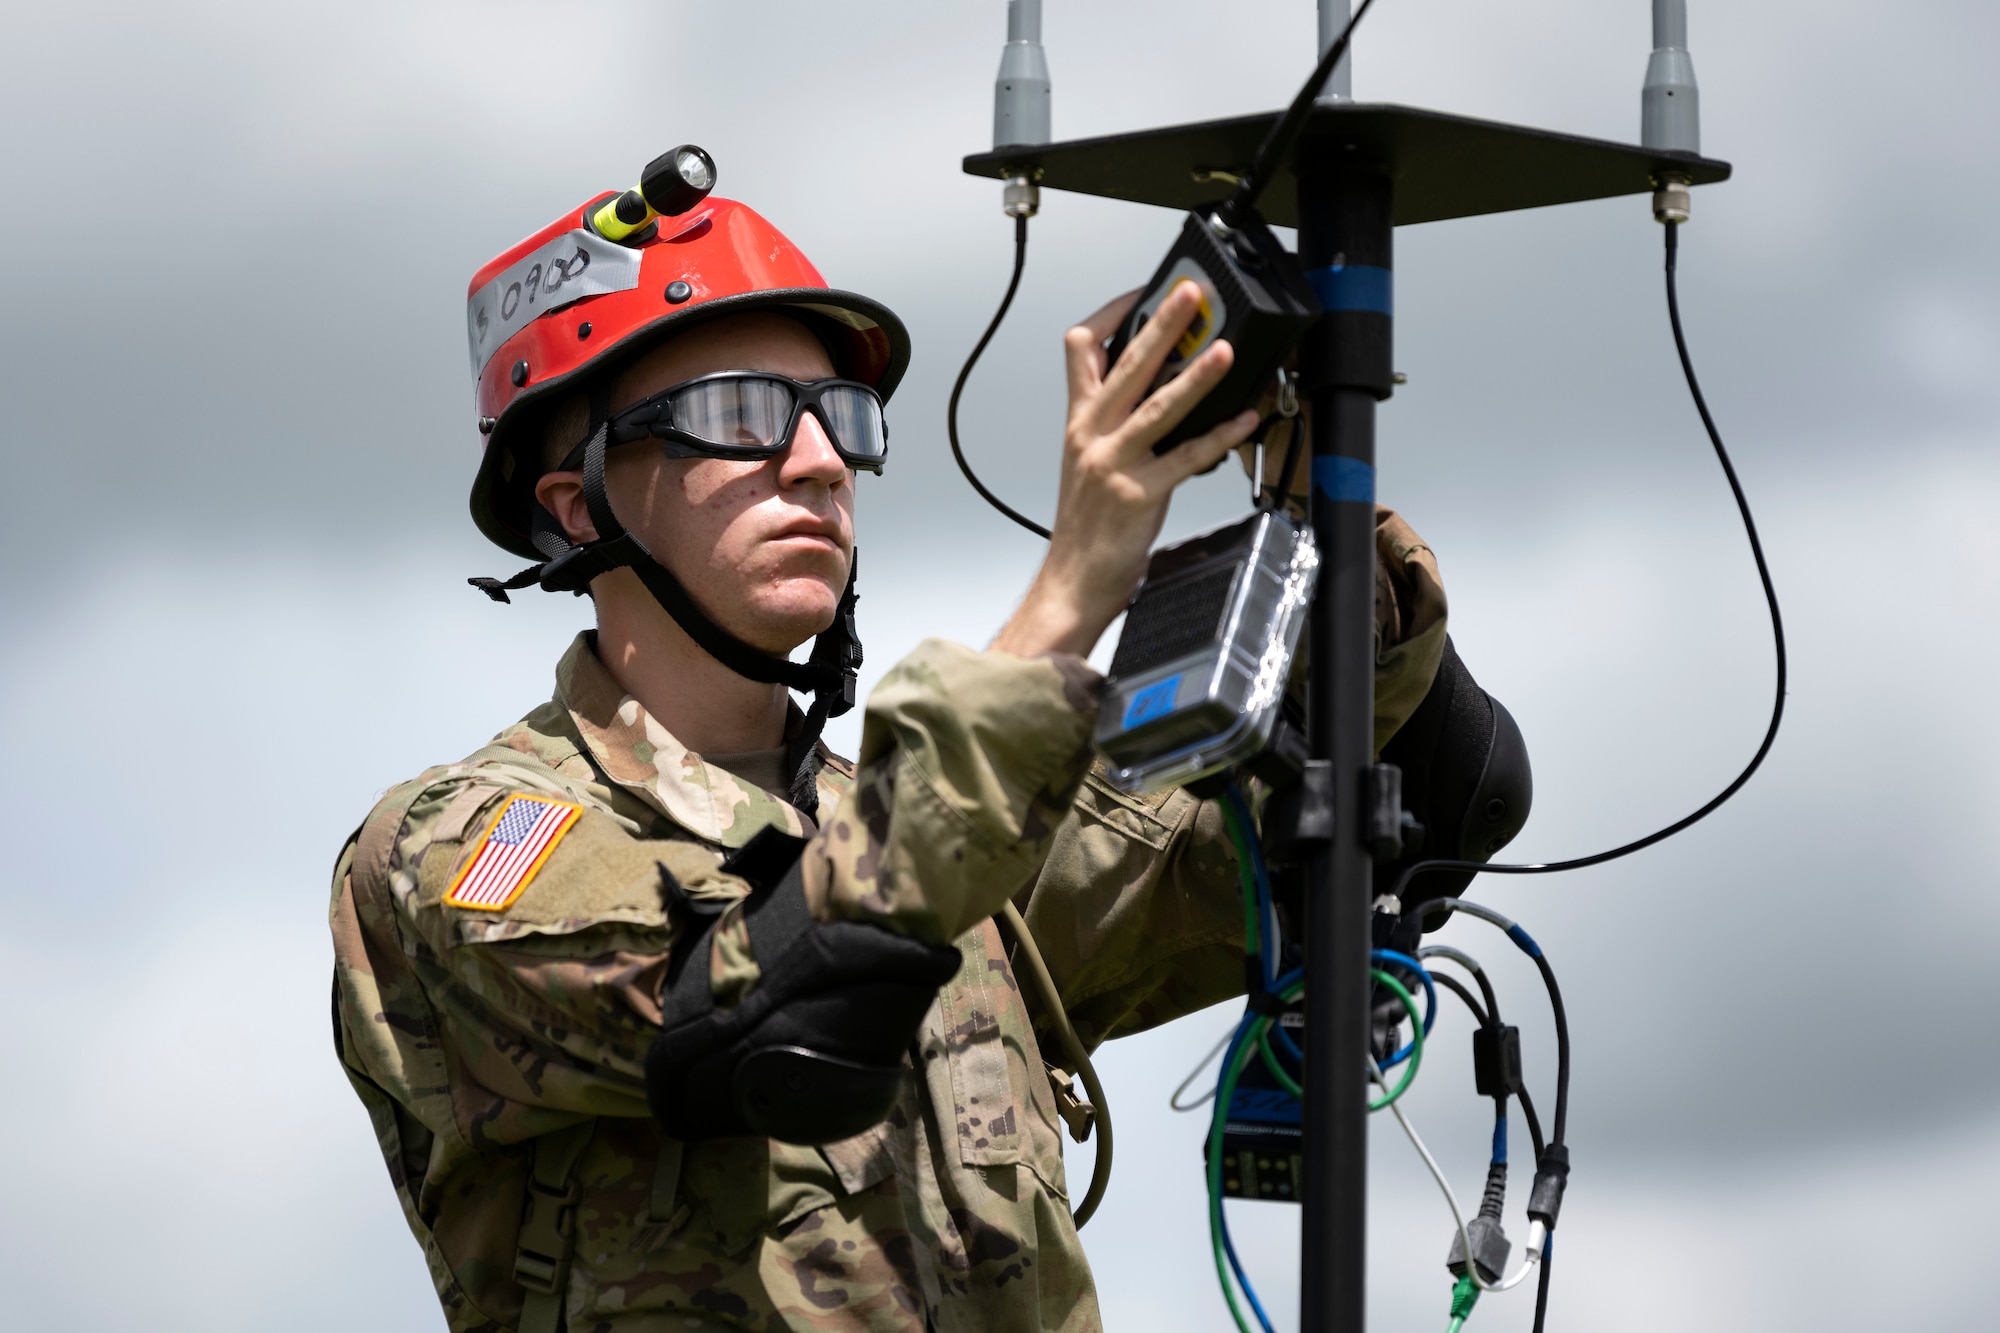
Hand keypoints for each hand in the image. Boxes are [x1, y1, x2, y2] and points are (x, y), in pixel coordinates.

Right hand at [993, 281, 1260, 658]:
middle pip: (1125, 363)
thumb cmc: (1084, 527)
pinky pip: (1187, 459)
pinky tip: (1244, 421)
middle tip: (1191, 294)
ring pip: (1158, 406)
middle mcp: (1092, 434)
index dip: (1114, 311)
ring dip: (1195, 375)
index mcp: (1078, 421)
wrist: (1071, 582)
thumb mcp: (1086, 462)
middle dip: (1161, 322)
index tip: (1146, 290)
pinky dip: (1219, 437)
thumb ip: (1113, 422)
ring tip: (1225, 350)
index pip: (1082, 348)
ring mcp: (1114, 463)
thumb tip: (1156, 385)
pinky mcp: (1139, 495)